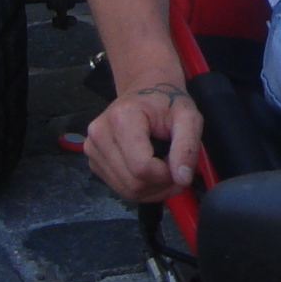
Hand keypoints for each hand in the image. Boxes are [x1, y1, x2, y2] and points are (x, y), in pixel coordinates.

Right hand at [83, 82, 203, 202]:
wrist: (146, 90)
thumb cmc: (167, 103)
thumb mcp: (189, 117)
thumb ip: (188, 146)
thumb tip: (183, 179)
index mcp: (121, 118)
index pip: (142, 167)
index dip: (166, 174)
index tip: (179, 162)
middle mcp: (99, 134)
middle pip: (133, 183)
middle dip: (160, 185)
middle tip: (176, 169)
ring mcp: (92, 149)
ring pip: (125, 190)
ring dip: (152, 189)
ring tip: (165, 170)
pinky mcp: (93, 161)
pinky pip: (119, 188)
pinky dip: (140, 188)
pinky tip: (150, 172)